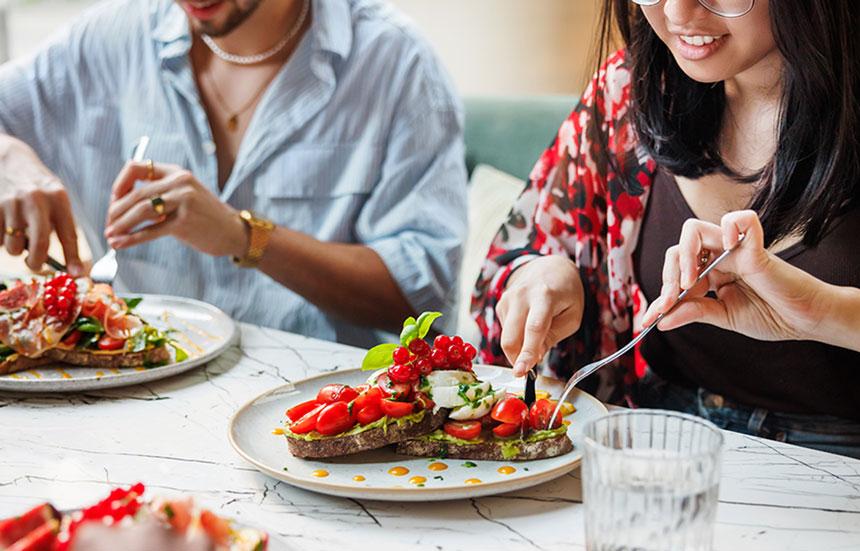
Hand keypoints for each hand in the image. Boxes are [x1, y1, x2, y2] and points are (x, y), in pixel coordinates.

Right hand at [0, 136, 82, 273]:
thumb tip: (70, 264)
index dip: (73, 258)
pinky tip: (4, 224)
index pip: (69, 234)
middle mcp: (35, 199)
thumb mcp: (55, 198)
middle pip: (40, 245)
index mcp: (57, 197)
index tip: (78, 274)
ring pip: (14, 247)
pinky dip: (1, 240)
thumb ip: (61, 225)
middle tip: (36, 263)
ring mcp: (10, 203)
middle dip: (38, 262)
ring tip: (17, 231)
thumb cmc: (37, 187)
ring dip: (15, 248)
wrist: (7, 161)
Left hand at [104, 161, 248, 257]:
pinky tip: (121, 244)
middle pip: (135, 193)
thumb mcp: (185, 195)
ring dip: (121, 225)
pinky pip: (151, 231)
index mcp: (176, 172)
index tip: (113, 201)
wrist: (234, 232)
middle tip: (108, 224)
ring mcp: (183, 201)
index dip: (120, 184)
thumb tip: (124, 204)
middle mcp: (179, 182)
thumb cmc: (205, 216)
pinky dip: (132, 238)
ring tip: (110, 236)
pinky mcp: (184, 222)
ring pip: (140, 211)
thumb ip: (160, 194)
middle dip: (115, 211)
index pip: (137, 168)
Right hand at [497, 255, 584, 376]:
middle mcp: (521, 295)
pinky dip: (517, 337)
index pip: (533, 328)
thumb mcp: (572, 317)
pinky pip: (506, 331)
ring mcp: (507, 299)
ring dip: (519, 348)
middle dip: (516, 359)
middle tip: (528, 370)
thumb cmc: (566, 293)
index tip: (521, 372)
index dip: (527, 352)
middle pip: (511, 337)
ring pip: (506, 337)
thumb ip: (552, 338)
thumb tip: (533, 358)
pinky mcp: (500, 304)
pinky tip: (528, 325)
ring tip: (537, 337)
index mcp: (544, 296)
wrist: (550, 268)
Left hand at [642, 210, 831, 341]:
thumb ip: (694, 312)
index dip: (661, 295)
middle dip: (668, 276)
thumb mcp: (724, 316)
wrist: (804, 320)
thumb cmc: (770, 315)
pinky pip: (741, 220)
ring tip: (693, 281)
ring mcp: (735, 249)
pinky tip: (727, 247)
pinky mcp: (756, 245)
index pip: (675, 274)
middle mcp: (718, 257)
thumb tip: (660, 320)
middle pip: (677, 249)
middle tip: (672, 299)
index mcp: (709, 274)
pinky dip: (731, 226)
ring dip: (685, 255)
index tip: (650, 319)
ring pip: (694, 230)